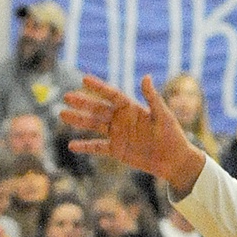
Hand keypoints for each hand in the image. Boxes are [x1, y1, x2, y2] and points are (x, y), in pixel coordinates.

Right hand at [62, 75, 205, 198]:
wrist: (174, 160)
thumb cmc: (172, 135)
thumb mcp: (163, 115)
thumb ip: (152, 97)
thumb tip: (145, 76)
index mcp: (132, 108)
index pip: (112, 94)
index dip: (99, 87)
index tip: (84, 79)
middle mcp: (122, 119)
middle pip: (99, 109)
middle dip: (83, 103)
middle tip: (67, 96)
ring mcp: (118, 134)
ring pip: (94, 125)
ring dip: (79, 120)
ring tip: (63, 115)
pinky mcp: (117, 150)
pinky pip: (97, 147)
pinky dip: (85, 146)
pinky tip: (71, 145)